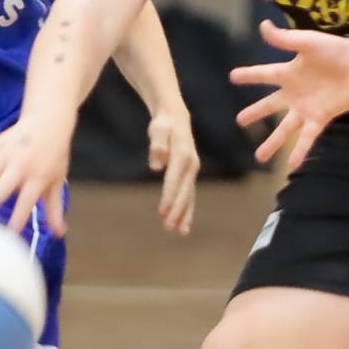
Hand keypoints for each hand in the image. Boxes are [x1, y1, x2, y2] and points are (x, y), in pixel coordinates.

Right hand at [0, 116, 73, 236]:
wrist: (48, 121)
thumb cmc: (54, 156)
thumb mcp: (57, 182)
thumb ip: (55, 209)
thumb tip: (58, 233)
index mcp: (38, 177)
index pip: (26, 202)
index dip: (17, 218)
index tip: (6, 235)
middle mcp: (20, 167)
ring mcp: (4, 155)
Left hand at [145, 106, 199, 234]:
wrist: (175, 116)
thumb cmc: (164, 123)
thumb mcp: (158, 128)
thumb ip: (157, 145)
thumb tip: (156, 164)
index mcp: (183, 155)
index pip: (174, 180)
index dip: (169, 196)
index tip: (163, 213)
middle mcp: (191, 164)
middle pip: (185, 191)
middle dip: (178, 210)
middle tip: (169, 228)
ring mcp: (192, 170)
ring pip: (189, 196)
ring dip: (185, 214)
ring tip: (180, 232)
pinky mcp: (189, 174)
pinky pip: (189, 195)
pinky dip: (187, 210)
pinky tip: (183, 224)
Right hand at [228, 21, 348, 169]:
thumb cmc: (336, 51)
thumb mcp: (307, 42)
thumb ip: (284, 39)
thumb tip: (262, 26)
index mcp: (289, 73)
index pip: (264, 74)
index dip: (248, 75)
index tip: (233, 76)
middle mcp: (294, 93)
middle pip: (270, 106)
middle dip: (255, 113)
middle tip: (239, 121)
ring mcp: (306, 108)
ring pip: (284, 128)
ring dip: (272, 143)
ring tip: (259, 157)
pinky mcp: (320, 118)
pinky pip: (307, 137)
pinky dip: (300, 150)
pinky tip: (292, 164)